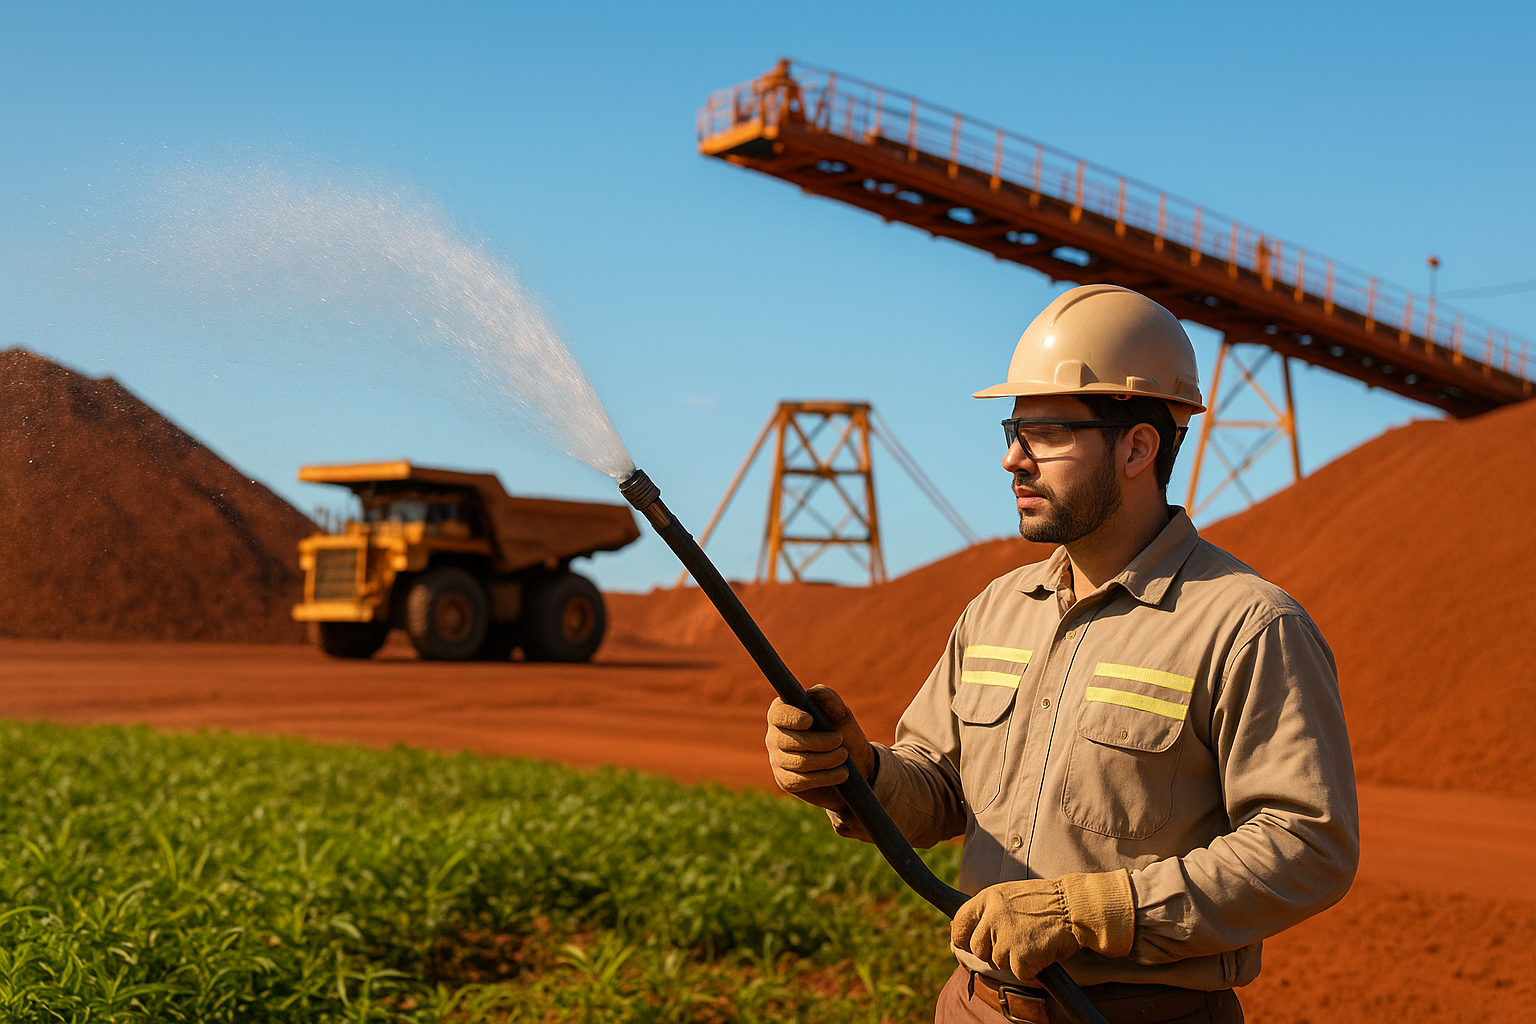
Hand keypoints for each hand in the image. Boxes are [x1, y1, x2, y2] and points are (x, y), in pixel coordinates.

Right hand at [765, 685, 875, 816]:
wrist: (854, 764)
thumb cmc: (843, 732)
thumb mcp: (840, 714)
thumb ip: (828, 699)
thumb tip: (813, 692)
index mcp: (784, 714)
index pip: (778, 715)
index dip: (792, 718)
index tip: (810, 720)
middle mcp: (775, 736)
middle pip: (790, 741)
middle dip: (820, 741)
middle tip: (840, 740)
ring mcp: (778, 760)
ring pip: (799, 762)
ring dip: (827, 760)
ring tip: (844, 756)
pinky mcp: (786, 781)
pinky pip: (801, 781)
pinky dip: (825, 777)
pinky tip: (840, 773)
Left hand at [950, 871, 1134, 981]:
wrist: (1075, 907)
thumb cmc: (1045, 903)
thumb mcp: (1010, 897)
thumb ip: (988, 912)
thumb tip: (964, 935)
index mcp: (987, 898)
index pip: (959, 922)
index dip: (961, 937)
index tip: (966, 943)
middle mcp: (992, 916)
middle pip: (977, 948)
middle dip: (993, 951)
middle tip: (1016, 943)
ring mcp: (1005, 937)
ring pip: (997, 962)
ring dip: (1014, 959)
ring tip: (1033, 942)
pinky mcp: (1020, 956)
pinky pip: (1018, 973)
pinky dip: (1031, 969)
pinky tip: (1042, 953)